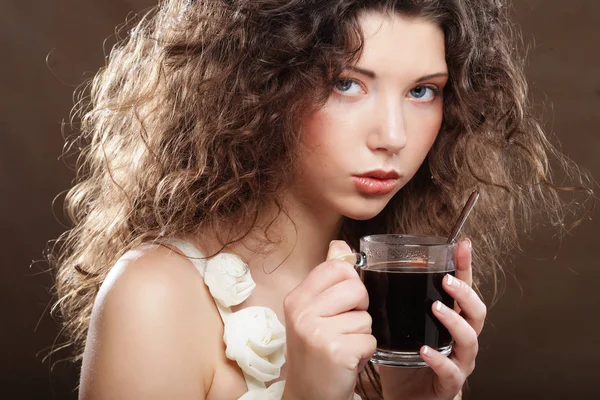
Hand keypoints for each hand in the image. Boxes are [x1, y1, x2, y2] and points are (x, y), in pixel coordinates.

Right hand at [282, 241, 376, 399]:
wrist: (308, 396)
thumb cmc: (315, 353)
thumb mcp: (314, 312)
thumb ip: (328, 278)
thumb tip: (340, 245)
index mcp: (297, 298)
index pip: (336, 267)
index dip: (350, 283)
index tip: (342, 302)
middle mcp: (302, 313)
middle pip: (356, 288)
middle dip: (359, 309)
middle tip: (342, 328)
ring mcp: (317, 332)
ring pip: (366, 317)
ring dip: (361, 335)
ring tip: (342, 346)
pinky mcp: (336, 351)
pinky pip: (370, 340)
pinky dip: (365, 353)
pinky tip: (347, 361)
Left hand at [378, 239, 486, 399]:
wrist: (404, 397)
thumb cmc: (401, 358)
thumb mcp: (393, 323)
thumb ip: (383, 296)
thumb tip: (358, 265)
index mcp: (448, 319)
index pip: (462, 289)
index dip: (464, 266)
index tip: (462, 245)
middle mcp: (459, 338)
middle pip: (476, 312)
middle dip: (465, 293)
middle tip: (447, 280)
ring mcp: (458, 361)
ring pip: (470, 339)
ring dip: (455, 322)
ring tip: (436, 308)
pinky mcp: (449, 384)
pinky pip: (452, 371)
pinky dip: (440, 360)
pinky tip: (426, 351)